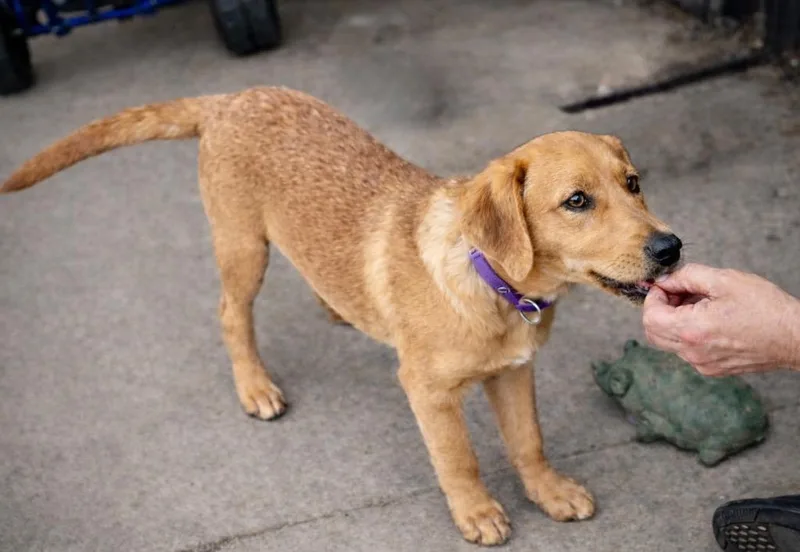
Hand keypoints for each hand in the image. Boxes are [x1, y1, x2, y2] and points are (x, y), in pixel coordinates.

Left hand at [642, 263, 799, 375]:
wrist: (795, 337)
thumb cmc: (766, 308)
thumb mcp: (724, 280)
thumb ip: (686, 277)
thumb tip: (664, 280)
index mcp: (692, 330)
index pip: (649, 317)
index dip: (654, 297)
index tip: (667, 286)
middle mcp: (692, 352)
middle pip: (653, 332)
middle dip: (660, 309)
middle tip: (680, 293)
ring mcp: (702, 364)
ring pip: (669, 342)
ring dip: (674, 320)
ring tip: (700, 304)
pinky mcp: (712, 369)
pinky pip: (686, 350)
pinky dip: (688, 333)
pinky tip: (709, 319)